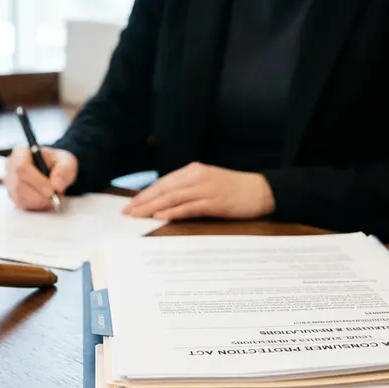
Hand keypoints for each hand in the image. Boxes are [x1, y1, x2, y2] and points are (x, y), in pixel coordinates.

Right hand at [4, 146, 77, 210]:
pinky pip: (22, 204)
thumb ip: (63, 170)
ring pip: (20, 197)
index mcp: (21, 152)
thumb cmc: (57, 163)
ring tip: (55, 198)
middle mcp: (11, 166)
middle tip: (56, 197)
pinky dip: (37, 205)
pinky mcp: (13, 195)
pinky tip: (47, 201)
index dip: (36, 181)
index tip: (52, 190)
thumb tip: (56, 185)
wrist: (54, 171)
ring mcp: (10, 182)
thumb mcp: (66, 161)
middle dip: (40, 194)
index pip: (22, 167)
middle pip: (19, 184)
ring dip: (40, 201)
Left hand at [121, 162, 274, 220]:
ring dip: (152, 207)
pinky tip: (160, 217)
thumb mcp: (208, 182)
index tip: (130, 204)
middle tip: (126, 212)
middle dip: (143, 201)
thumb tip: (165, 201)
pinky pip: (189, 207)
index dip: (145, 193)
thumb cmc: (234, 189)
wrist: (262, 190)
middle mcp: (197, 177)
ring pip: (172, 198)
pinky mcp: (215, 202)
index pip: (163, 182)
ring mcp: (206, 189)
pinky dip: (173, 212)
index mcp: (194, 170)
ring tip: (137, 216)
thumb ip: (188, 188)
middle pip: (164, 189)